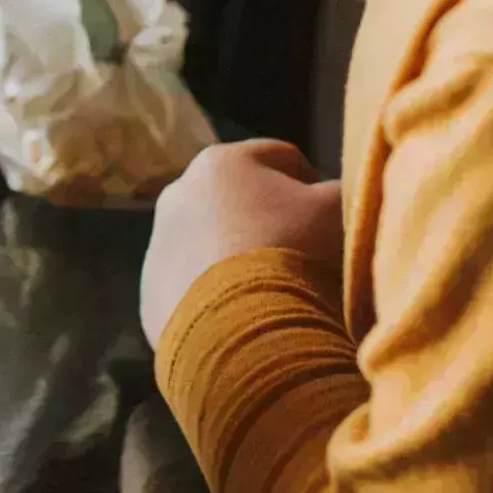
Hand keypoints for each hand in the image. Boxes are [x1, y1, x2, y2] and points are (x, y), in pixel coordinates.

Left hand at [140, 141, 345, 349]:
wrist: (242, 333)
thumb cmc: (292, 254)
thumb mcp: (336, 210)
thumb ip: (342, 189)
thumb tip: (337, 193)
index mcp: (221, 162)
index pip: (283, 160)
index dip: (314, 187)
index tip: (330, 220)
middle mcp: (178, 193)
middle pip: (241, 201)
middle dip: (270, 222)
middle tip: (304, 257)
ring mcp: (158, 244)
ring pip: (212, 242)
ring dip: (239, 258)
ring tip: (272, 291)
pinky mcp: (150, 291)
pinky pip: (192, 284)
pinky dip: (215, 294)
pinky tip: (243, 315)